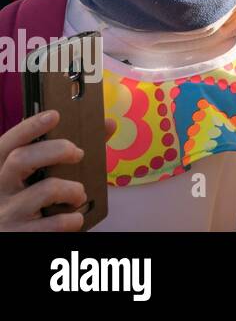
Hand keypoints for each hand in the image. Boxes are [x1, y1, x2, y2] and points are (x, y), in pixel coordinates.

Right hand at [0, 111, 85, 231]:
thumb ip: (70, 151)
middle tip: (78, 153)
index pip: (7, 143)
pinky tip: (75, 218)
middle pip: (20, 159)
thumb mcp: (40, 178)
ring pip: (46, 189)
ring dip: (73, 189)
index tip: (54, 115)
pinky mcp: (20, 235)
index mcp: (1, 172)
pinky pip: (57, 222)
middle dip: (56, 150)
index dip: (28, 127)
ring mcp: (7, 215)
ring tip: (78, 195)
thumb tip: (107, 124)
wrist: (21, 238)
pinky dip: (74, 218)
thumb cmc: (36, 204)